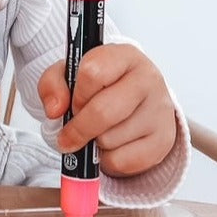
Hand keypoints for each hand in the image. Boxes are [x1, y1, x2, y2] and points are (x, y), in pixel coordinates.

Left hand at [37, 44, 175, 176]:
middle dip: (78, 129)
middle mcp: (148, 78)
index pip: (93, 71)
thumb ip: (52, 85)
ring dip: (95, 143)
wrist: (135, 103)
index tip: (73, 105)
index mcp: (124, 55)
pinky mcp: (164, 140)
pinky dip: (109, 160)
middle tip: (69, 135)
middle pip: (104, 111)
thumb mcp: (70, 75)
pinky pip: (124, 161)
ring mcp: (160, 110)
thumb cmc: (99, 87)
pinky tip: (112, 146)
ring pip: (111, 139)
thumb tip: (54, 110)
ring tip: (99, 132)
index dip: (76, 95)